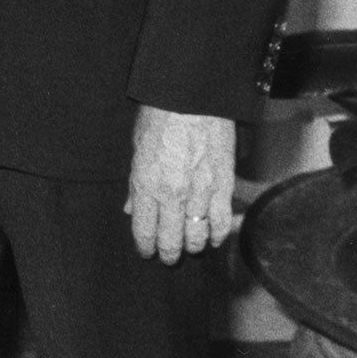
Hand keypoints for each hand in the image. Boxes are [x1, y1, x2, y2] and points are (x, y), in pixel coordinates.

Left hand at [125, 106, 234, 263]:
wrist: (192, 100)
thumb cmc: (159, 118)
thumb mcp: (136, 149)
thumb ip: (135, 185)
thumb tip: (132, 209)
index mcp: (146, 185)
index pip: (145, 230)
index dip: (146, 247)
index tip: (147, 252)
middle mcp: (173, 195)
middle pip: (172, 240)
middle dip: (169, 253)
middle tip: (168, 257)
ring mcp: (201, 193)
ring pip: (199, 236)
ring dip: (193, 246)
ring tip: (190, 248)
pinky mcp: (224, 187)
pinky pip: (222, 222)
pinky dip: (219, 235)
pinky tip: (214, 240)